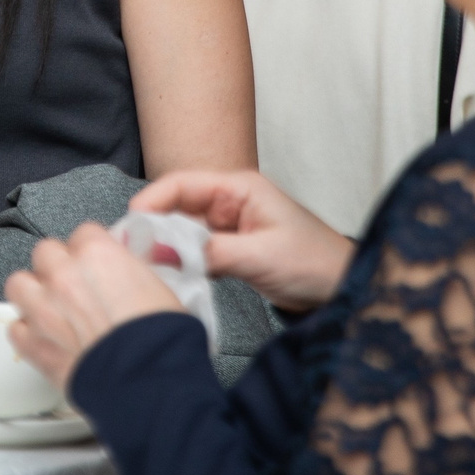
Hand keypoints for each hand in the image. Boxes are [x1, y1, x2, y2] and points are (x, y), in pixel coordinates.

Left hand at [4, 225, 183, 389]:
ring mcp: (43, 308)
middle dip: (60, 267)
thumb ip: (132, 270)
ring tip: (52, 309)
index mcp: (97, 253)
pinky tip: (45, 339)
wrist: (150, 382)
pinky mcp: (33, 344)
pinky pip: (15, 328)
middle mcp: (64, 275)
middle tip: (77, 286)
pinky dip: (27, 333)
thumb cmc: (162, 341)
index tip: (98, 264)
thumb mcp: (160, 287)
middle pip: (46, 252)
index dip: (92, 251)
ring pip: (19, 284)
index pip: (84, 233)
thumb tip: (128, 268)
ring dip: (33, 294)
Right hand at [130, 170, 353, 312]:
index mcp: (239, 188)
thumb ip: (209, 253)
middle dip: (152, 226)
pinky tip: (169, 276)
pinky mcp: (228, 250)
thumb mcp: (260, 256)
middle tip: (131, 252)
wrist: (342, 290)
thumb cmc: (315, 263)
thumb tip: (161, 253)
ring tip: (144, 266)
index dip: (152, 201)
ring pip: (181, 231)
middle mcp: (229, 202)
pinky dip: (180, 262)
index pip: (182, 184)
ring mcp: (228, 226)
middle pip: (176, 206)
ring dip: (164, 246)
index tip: (131, 225)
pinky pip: (193, 251)